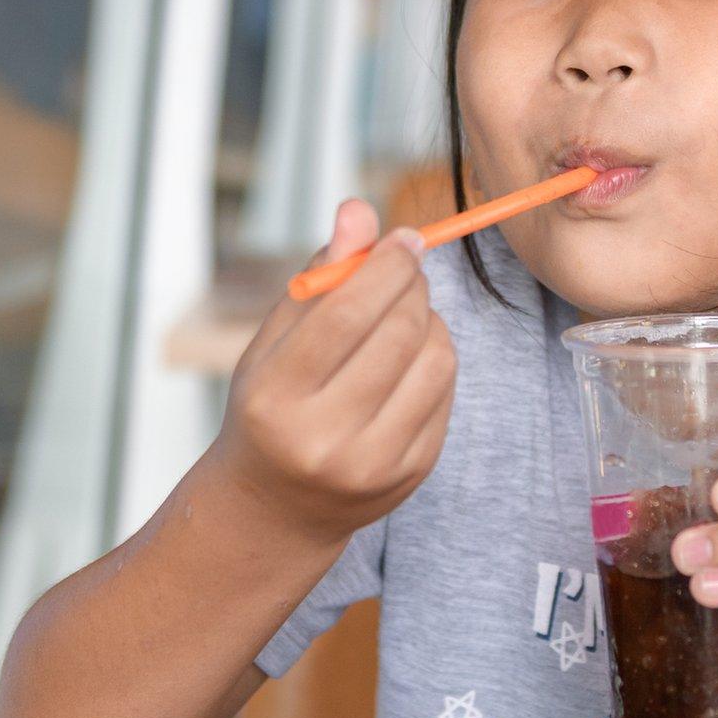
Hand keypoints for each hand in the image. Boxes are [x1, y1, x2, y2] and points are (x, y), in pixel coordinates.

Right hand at [212, 199, 455, 545]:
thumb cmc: (271, 406)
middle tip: (406, 268)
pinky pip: (446, 392)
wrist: (276, 508)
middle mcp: (324, 437)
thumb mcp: (275, 341)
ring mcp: (372, 464)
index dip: (385, 265)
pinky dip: (436, 359)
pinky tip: (410, 358)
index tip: (404, 238)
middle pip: (396, 333)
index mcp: (276, 397)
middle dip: (411, 285)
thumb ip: (319, 277)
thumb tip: (359, 209)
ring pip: (434, 359)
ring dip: (429, 320)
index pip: (346, 314)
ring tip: (403, 315)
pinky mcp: (411, 475)